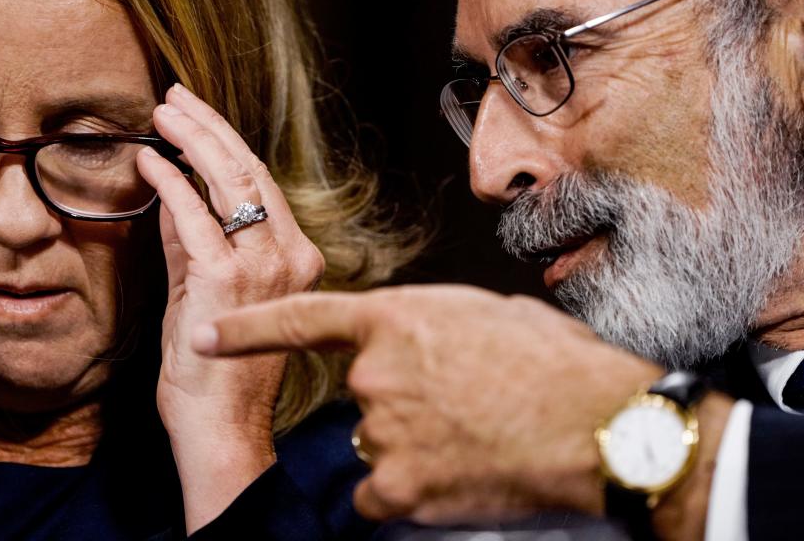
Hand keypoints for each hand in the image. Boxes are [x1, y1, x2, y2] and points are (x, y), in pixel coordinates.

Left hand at [135, 84, 324, 530]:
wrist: (223, 427)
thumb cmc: (221, 368)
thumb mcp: (209, 294)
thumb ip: (195, 242)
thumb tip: (171, 191)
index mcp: (297, 257)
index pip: (262, 184)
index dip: (228, 143)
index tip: (198, 116)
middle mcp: (290, 254)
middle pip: (250, 171)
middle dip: (209, 127)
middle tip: (176, 98)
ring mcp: (264, 266)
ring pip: (230, 181)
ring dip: (191, 141)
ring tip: (162, 113)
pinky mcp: (227, 278)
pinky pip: (196, 216)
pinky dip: (170, 183)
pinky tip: (149, 162)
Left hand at [190, 285, 732, 538]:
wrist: (597, 424)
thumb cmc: (553, 362)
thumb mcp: (484, 314)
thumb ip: (428, 323)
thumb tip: (414, 343)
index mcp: (396, 318)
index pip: (300, 320)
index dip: (246, 330)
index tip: (206, 337)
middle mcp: (377, 373)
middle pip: (357, 392)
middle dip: (394, 397)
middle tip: (457, 400)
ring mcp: (384, 432)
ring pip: (374, 441)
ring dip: (410, 442)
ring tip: (470, 433)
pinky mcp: (400, 487)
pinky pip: (381, 490)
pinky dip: (409, 487)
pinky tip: (454, 473)